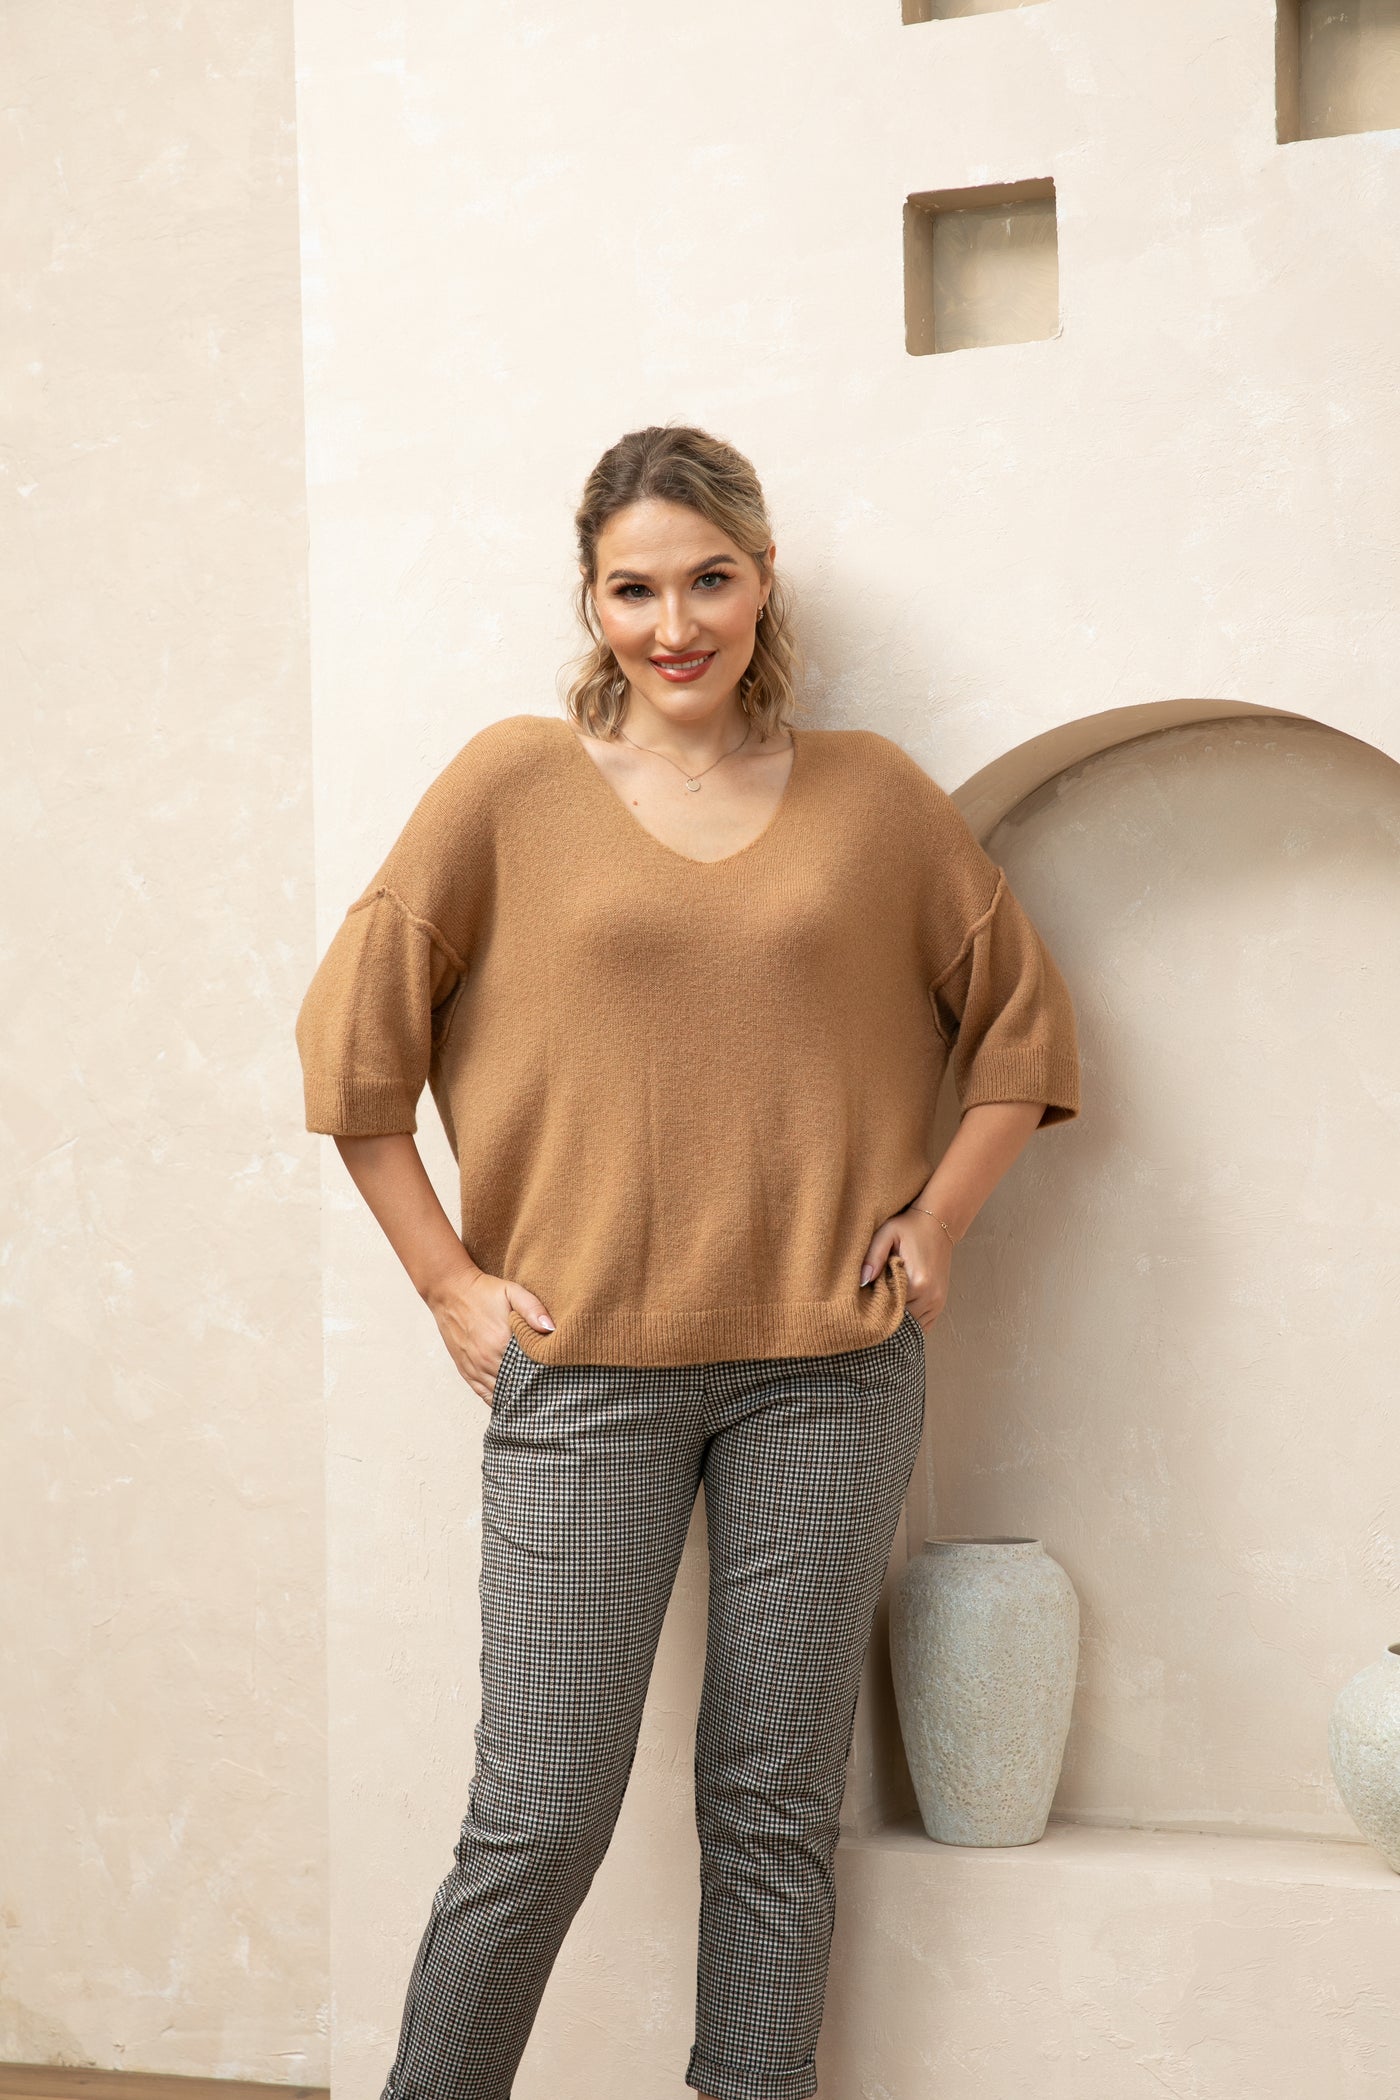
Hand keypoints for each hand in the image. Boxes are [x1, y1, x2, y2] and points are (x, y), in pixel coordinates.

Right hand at [424, 1267, 555, 1406]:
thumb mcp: (512, 1292)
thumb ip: (533, 1309)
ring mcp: (475, 1368)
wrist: (450, 1291)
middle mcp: (487, 1360)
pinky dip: (498, 1400)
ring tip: (534, 1398)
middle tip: (550, 1389)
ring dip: (517, 1396)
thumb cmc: (483, 1291)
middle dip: (534, 1388)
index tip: (558, 1377)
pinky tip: (511, 1400)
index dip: (546, 1375)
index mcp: (502, 1342)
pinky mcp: (465, 1371)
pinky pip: (484, 1395)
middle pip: (517, 1385)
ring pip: (501, 1395)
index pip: (531, 1369)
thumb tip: (551, 1328)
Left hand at [858, 1208, 954, 1334]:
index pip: (889, 1310)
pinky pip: (922, 1325)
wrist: (939, 1223)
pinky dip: (908, 1323)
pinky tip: (896, 1312)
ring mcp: (937, 1302)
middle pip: (900, 1321)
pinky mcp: (939, 1304)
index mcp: (918, 1282)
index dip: (873, 1309)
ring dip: (896, 1321)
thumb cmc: (910, 1228)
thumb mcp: (887, 1234)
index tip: (862, 1303)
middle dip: (883, 1317)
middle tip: (868, 1307)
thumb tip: (862, 1281)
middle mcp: (931, 1297)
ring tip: (882, 1308)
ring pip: (911, 1326)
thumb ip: (873, 1257)